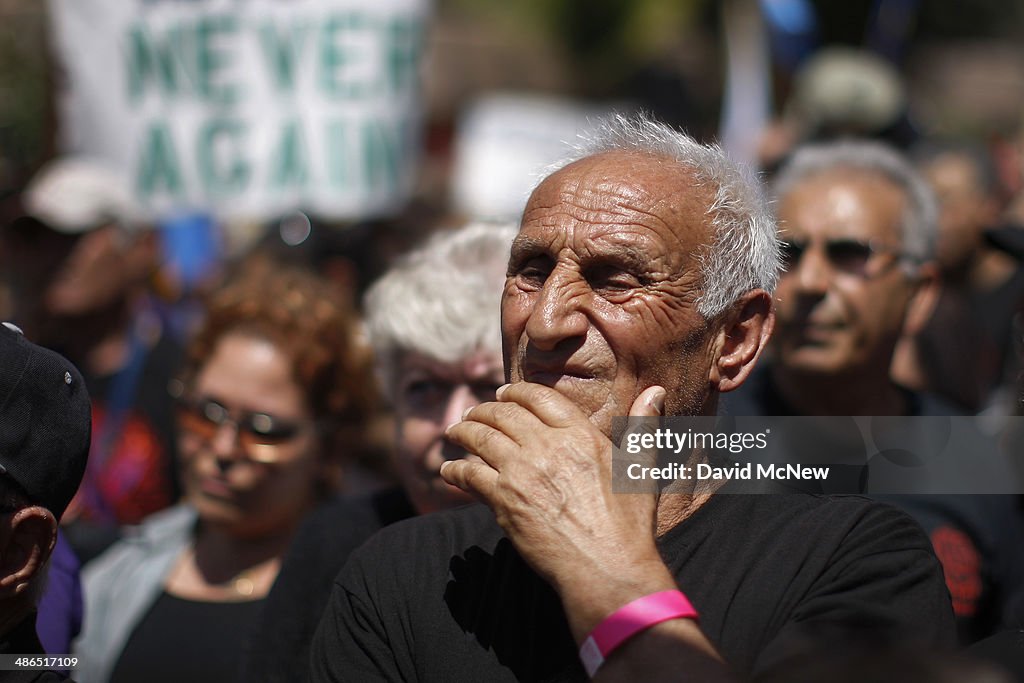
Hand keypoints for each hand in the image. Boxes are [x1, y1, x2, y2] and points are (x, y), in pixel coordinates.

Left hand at [442, 382, 671, 629]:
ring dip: (463, 432)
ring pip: (481, 438)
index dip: (515, 392)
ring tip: (455, 432)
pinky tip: (447, 469)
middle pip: (504, 414)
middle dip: (483, 410)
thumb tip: (655, 391)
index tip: (503, 393)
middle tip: (472, 414)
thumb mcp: (641, 469)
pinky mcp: (503, 500)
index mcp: (580, 434)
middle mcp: (548, 446)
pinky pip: (469, 475)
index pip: (538, 397)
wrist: (608, 568)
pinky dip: (454, 469)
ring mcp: (522, 472)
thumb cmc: (629, 524)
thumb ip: (643, 426)